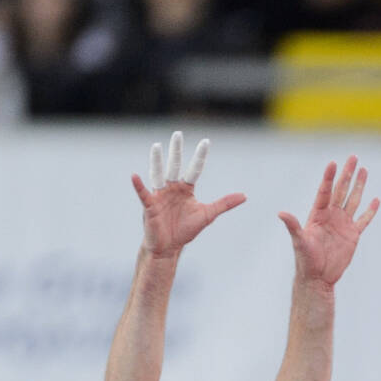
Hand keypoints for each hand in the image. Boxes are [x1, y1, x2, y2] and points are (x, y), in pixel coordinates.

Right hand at [132, 131, 246, 258]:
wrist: (170, 246)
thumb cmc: (186, 229)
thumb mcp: (208, 214)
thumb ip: (224, 203)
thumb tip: (245, 195)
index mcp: (186, 189)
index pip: (194, 169)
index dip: (200, 157)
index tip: (206, 141)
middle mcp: (172, 188)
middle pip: (175, 166)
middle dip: (177, 151)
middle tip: (178, 134)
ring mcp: (160, 195)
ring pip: (158, 175)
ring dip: (157, 161)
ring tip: (156, 146)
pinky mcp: (150, 205)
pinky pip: (144, 193)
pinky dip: (139, 185)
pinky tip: (135, 176)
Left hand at [279, 155, 380, 286]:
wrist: (317, 277)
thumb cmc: (305, 259)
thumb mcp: (299, 241)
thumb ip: (293, 226)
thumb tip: (281, 213)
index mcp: (318, 214)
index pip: (325, 191)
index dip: (329, 177)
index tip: (333, 162)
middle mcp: (331, 215)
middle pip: (341, 190)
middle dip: (347, 173)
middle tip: (353, 157)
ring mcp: (343, 224)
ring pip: (353, 200)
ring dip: (359, 185)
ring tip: (364, 170)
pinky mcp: (352, 235)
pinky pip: (363, 220)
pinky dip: (370, 210)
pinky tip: (376, 199)